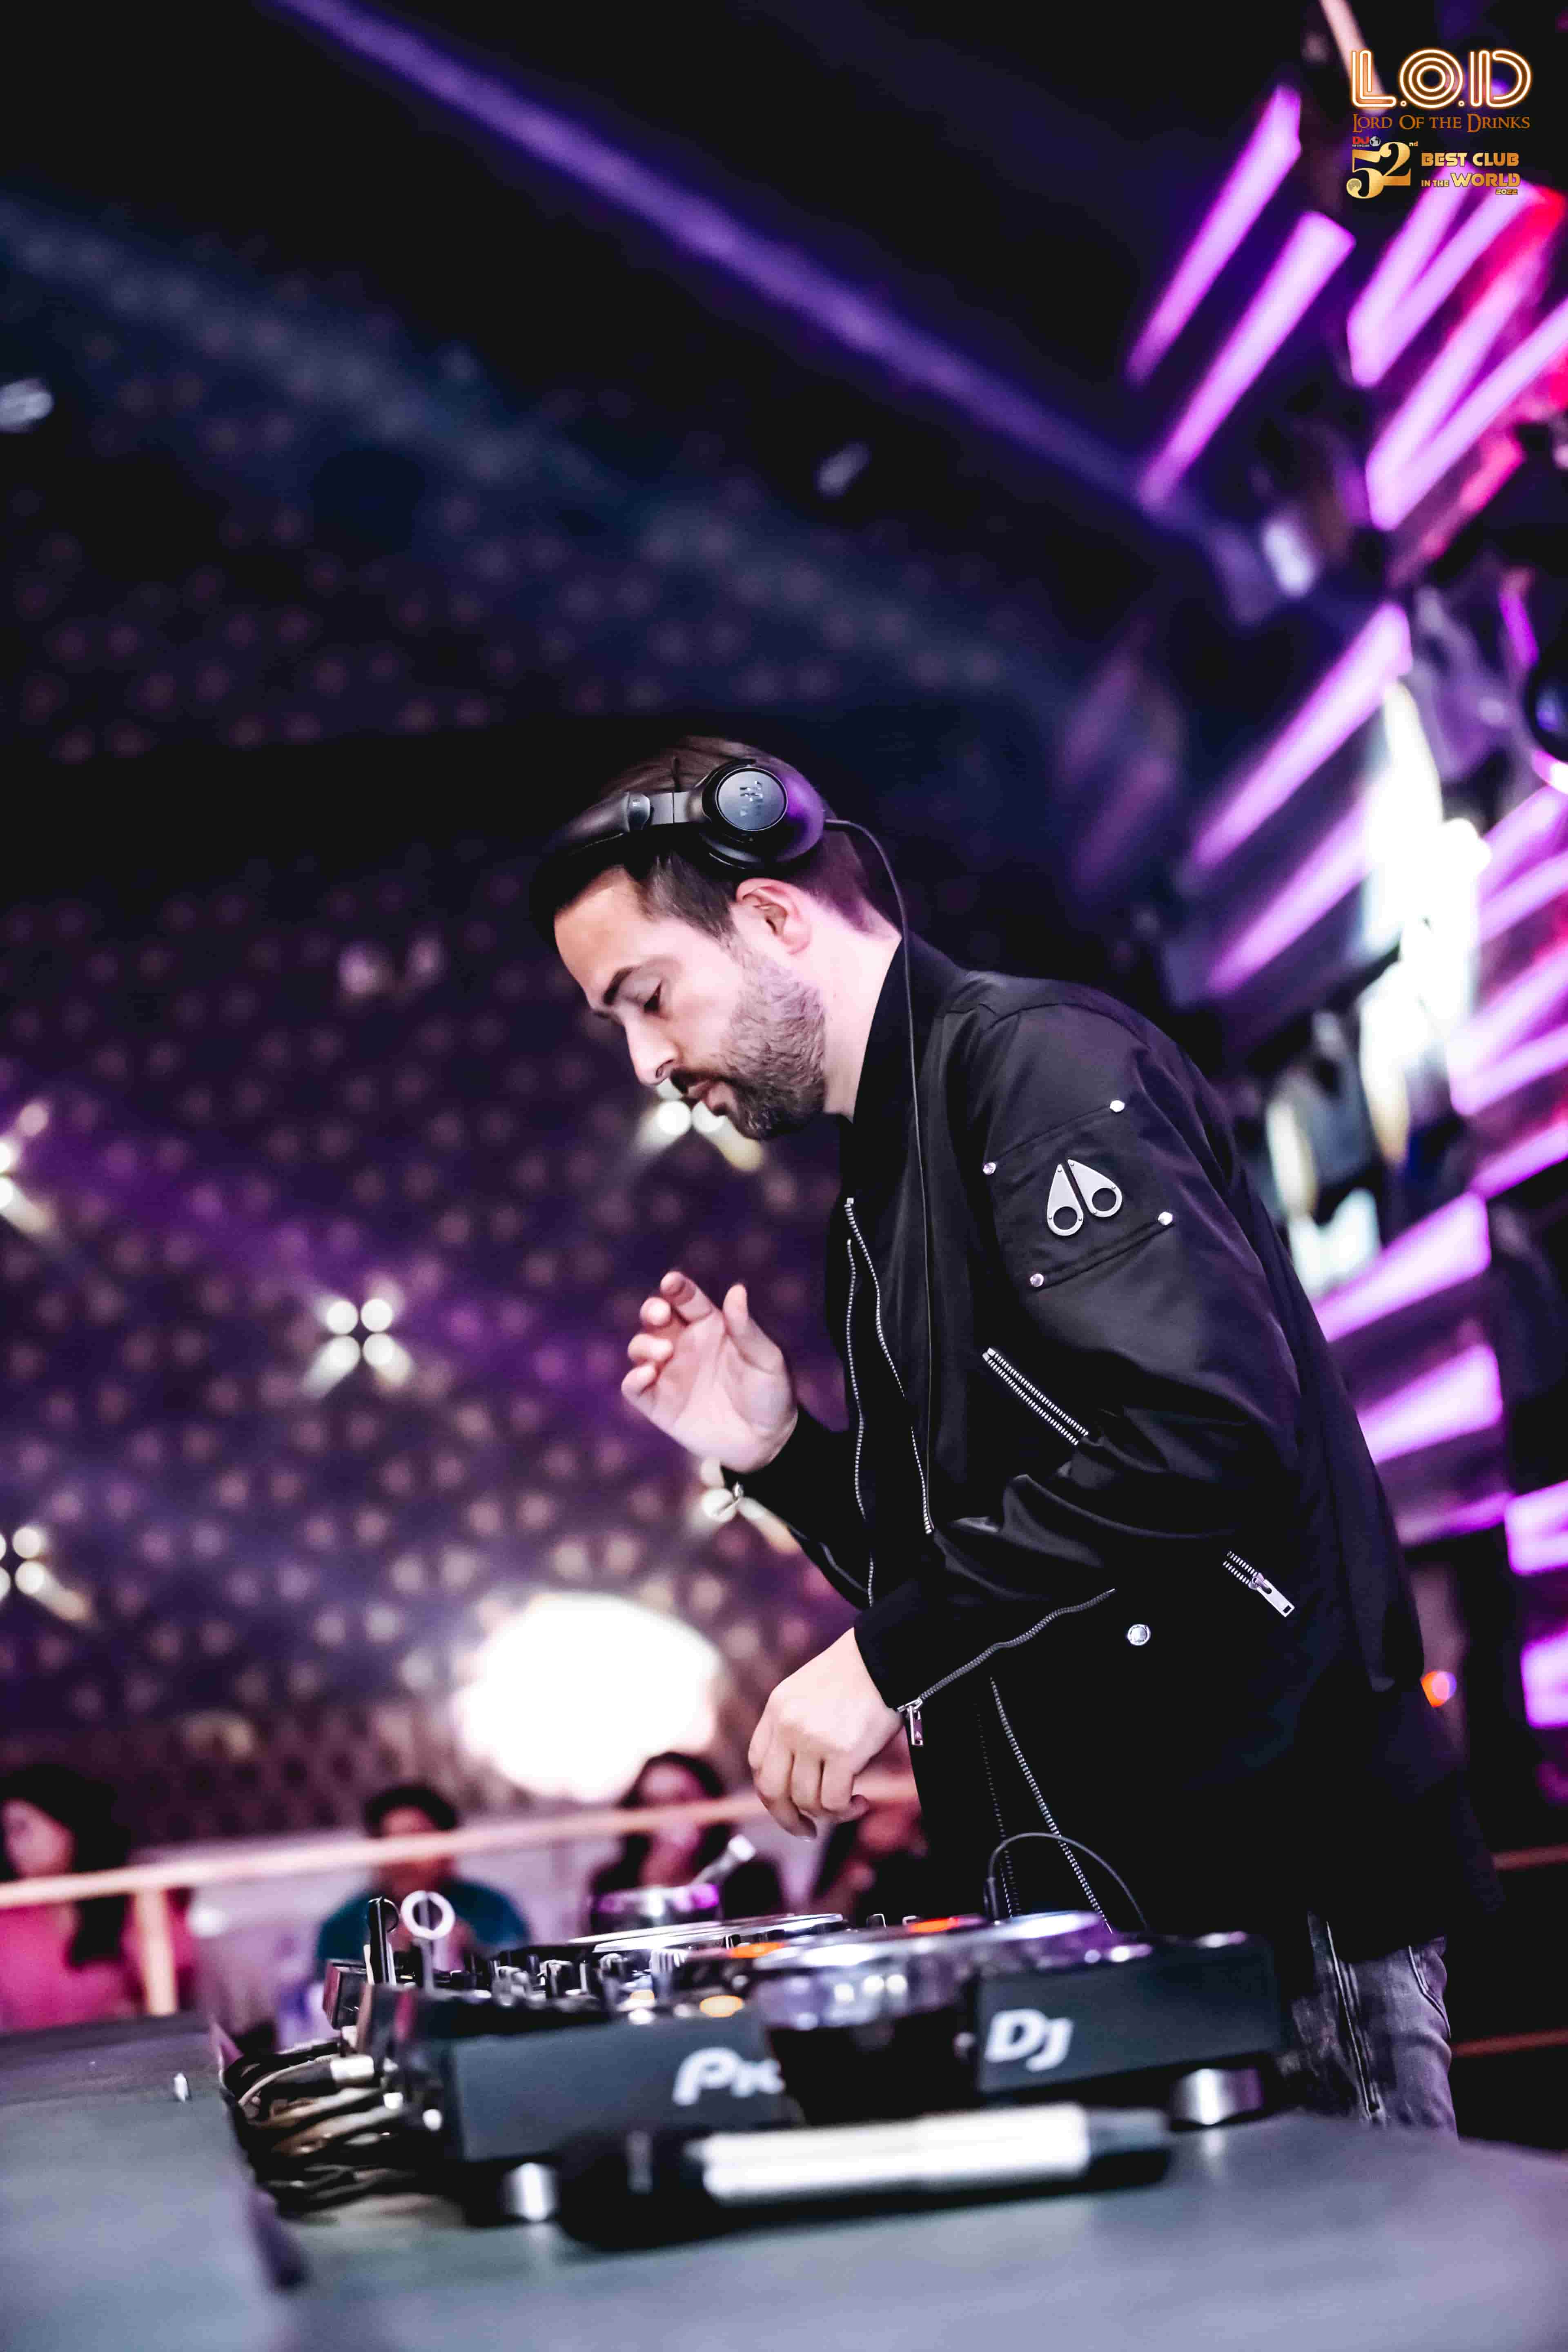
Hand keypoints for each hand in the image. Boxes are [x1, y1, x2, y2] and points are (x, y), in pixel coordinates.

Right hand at [622, 1270, 796, 1473]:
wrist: (767, 1443)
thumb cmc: (771, 1394)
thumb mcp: (766, 1360)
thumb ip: (747, 1329)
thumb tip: (737, 1290)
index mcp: (710, 1326)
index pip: (686, 1299)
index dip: (676, 1287)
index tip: (672, 1282)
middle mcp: (684, 1344)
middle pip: (656, 1317)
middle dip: (652, 1310)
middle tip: (660, 1315)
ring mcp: (669, 1373)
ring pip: (640, 1348)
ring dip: (644, 1345)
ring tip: (664, 1354)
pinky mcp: (659, 1404)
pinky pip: (635, 1388)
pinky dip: (633, 1380)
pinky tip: (646, 1375)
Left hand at [748, 1630, 901, 1837]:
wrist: (886, 1654)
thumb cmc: (857, 1673)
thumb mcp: (809, 1691)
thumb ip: (796, 1725)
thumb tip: (800, 1774)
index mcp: (777, 1708)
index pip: (757, 1763)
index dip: (770, 1792)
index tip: (787, 1806)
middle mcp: (788, 1725)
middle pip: (771, 1790)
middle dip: (787, 1818)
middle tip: (806, 1830)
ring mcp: (813, 1740)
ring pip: (805, 1800)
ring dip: (827, 1814)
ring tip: (849, 1805)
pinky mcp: (843, 1753)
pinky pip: (833, 1801)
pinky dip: (845, 1810)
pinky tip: (860, 1801)